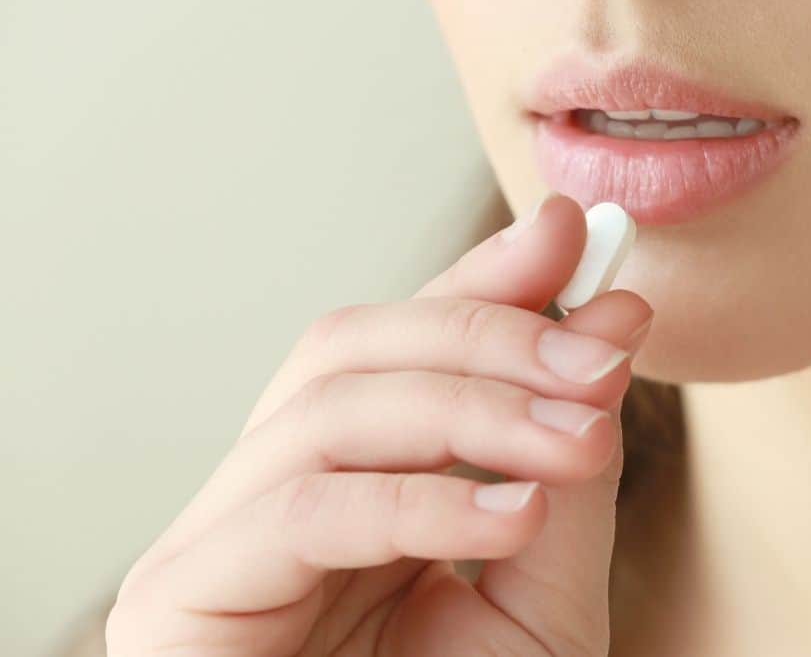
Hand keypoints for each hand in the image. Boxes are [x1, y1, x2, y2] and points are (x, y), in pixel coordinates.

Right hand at [107, 194, 652, 655]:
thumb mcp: (544, 593)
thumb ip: (570, 467)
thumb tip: (605, 331)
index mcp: (351, 475)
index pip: (400, 342)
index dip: (481, 282)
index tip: (573, 236)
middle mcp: (274, 486)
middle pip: (353, 345)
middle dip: (489, 330)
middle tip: (603, 342)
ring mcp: (220, 536)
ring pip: (328, 405)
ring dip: (473, 402)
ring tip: (581, 429)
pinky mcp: (183, 596)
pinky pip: (305, 510)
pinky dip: (420, 497)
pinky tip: (514, 510)